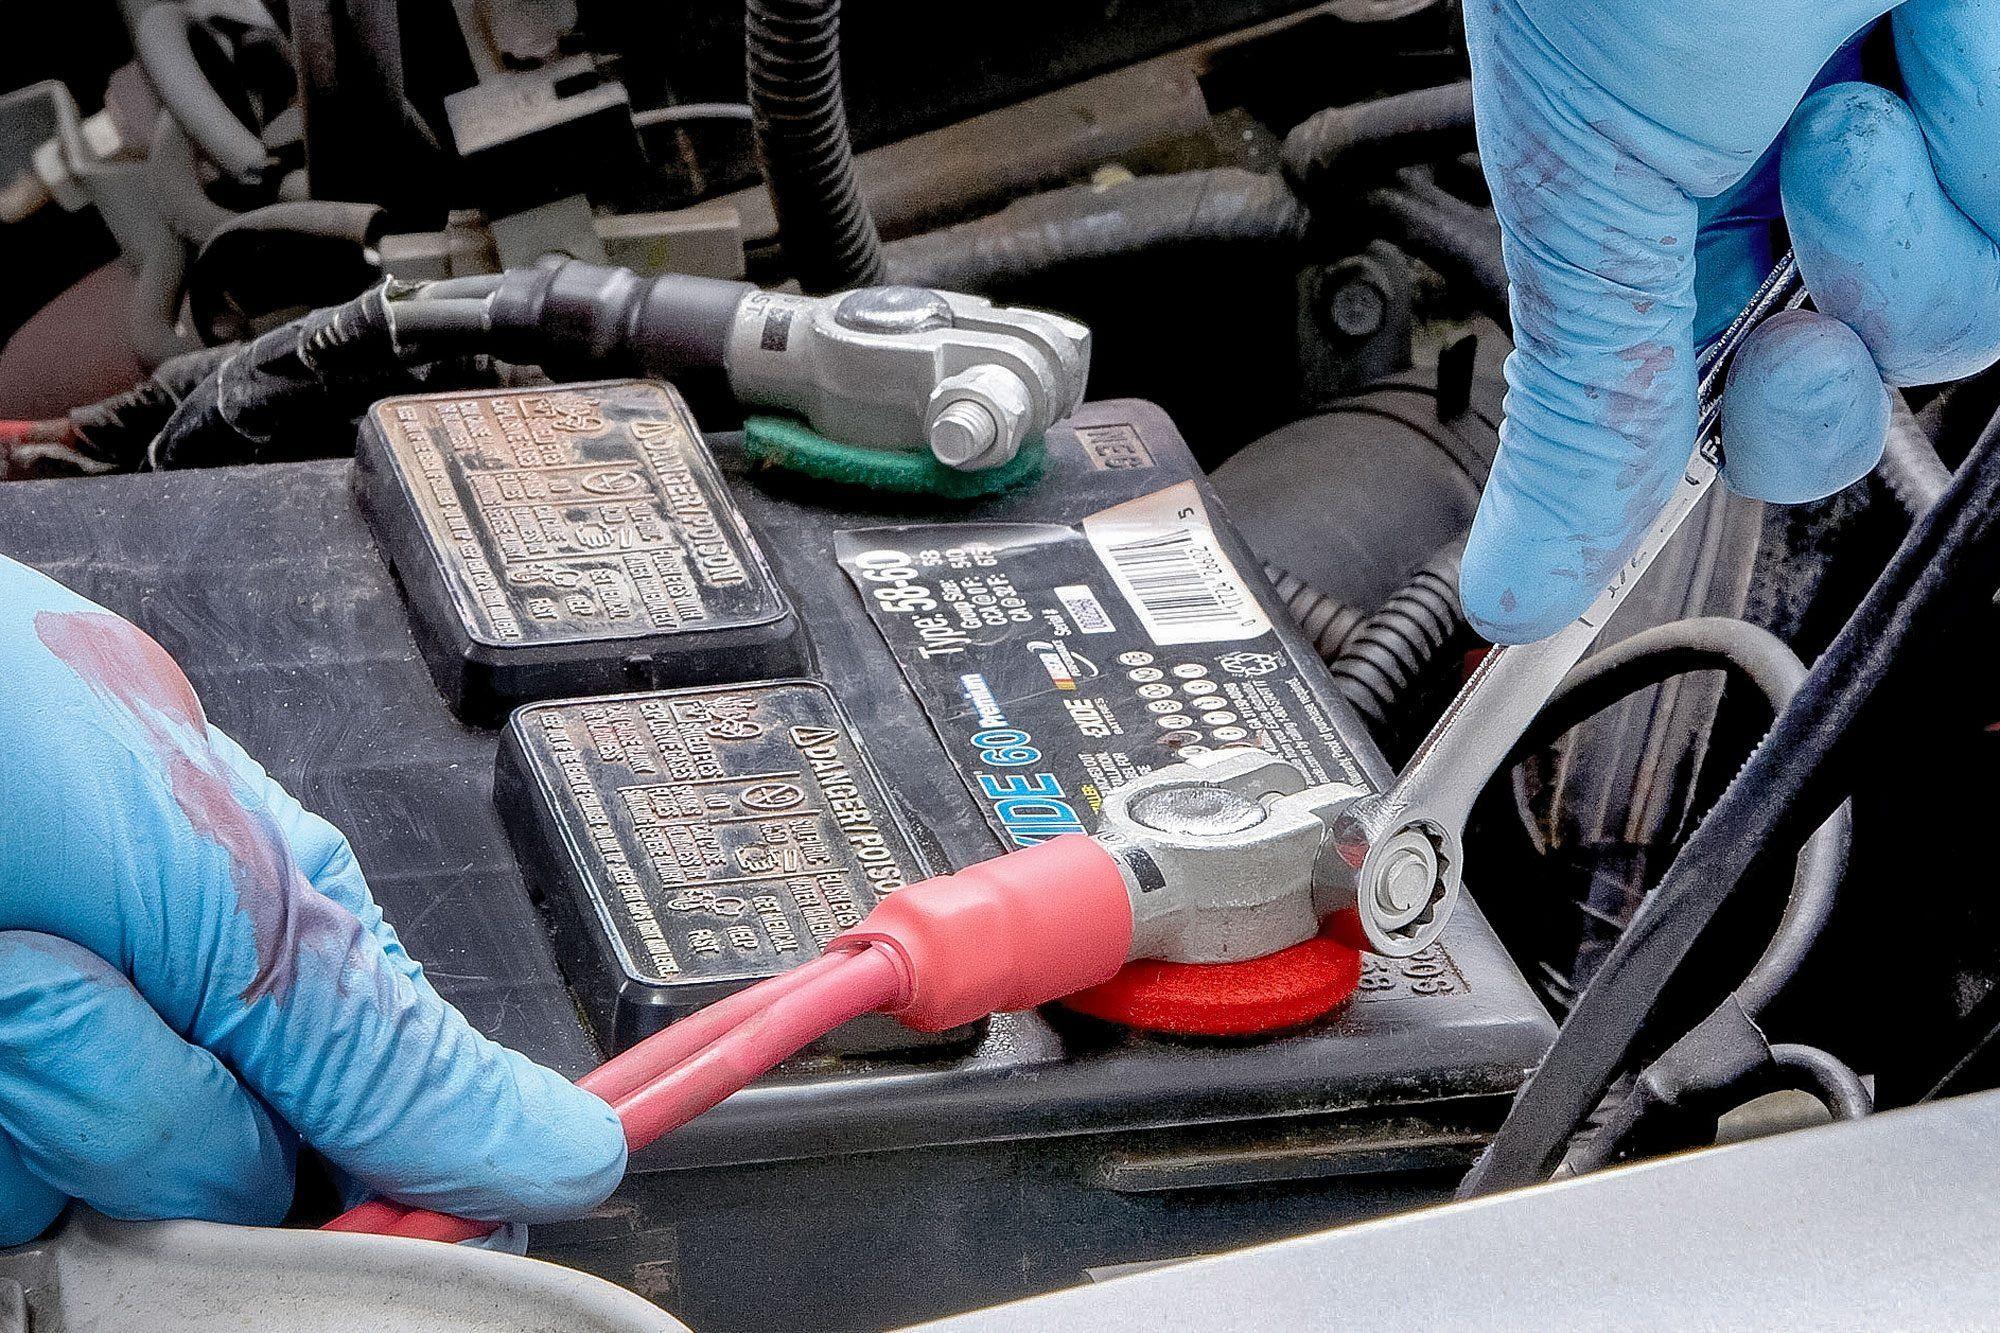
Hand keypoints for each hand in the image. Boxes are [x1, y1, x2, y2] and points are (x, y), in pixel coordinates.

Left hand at [0, 556, 624, 1242]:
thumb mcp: (228, 882)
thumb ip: (381, 1044)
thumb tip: (563, 1151)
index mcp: (270, 935)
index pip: (389, 1122)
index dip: (393, 1195)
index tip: (403, 1244)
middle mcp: (155, 1008)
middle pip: (212, 1182)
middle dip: (137, 1111)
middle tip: (75, 981)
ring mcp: (38, 1064)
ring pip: (66, 1196)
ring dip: (22, 1100)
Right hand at [1461, 0, 1999, 640]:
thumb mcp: (1586, 198)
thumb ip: (1583, 411)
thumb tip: (1512, 584)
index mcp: (1699, 210)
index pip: (1771, 400)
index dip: (1784, 418)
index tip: (1772, 361)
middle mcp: (1832, 163)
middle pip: (1906, 353)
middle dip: (1874, 288)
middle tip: (1823, 167)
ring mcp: (1955, 105)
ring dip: (1945, 172)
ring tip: (1885, 35)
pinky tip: (1955, 9)